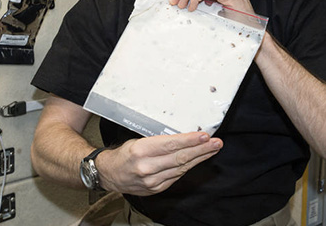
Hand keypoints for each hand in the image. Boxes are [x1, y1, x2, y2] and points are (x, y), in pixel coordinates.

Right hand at [97, 132, 222, 195]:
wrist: (108, 174)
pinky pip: (176, 177)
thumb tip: (183, 136)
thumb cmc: (123, 154)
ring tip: (212, 149)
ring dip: (199, 158)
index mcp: (140, 151)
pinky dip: (188, 167)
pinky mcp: (155, 189)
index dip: (190, 141)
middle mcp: (146, 167)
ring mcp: (151, 181)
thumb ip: (158, 140)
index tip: (204, 136)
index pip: (171, 145)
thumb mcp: (137, 140)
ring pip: (181, 168)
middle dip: (201, 150)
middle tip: (216, 143)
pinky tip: (197, 160)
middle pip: (180, 158)